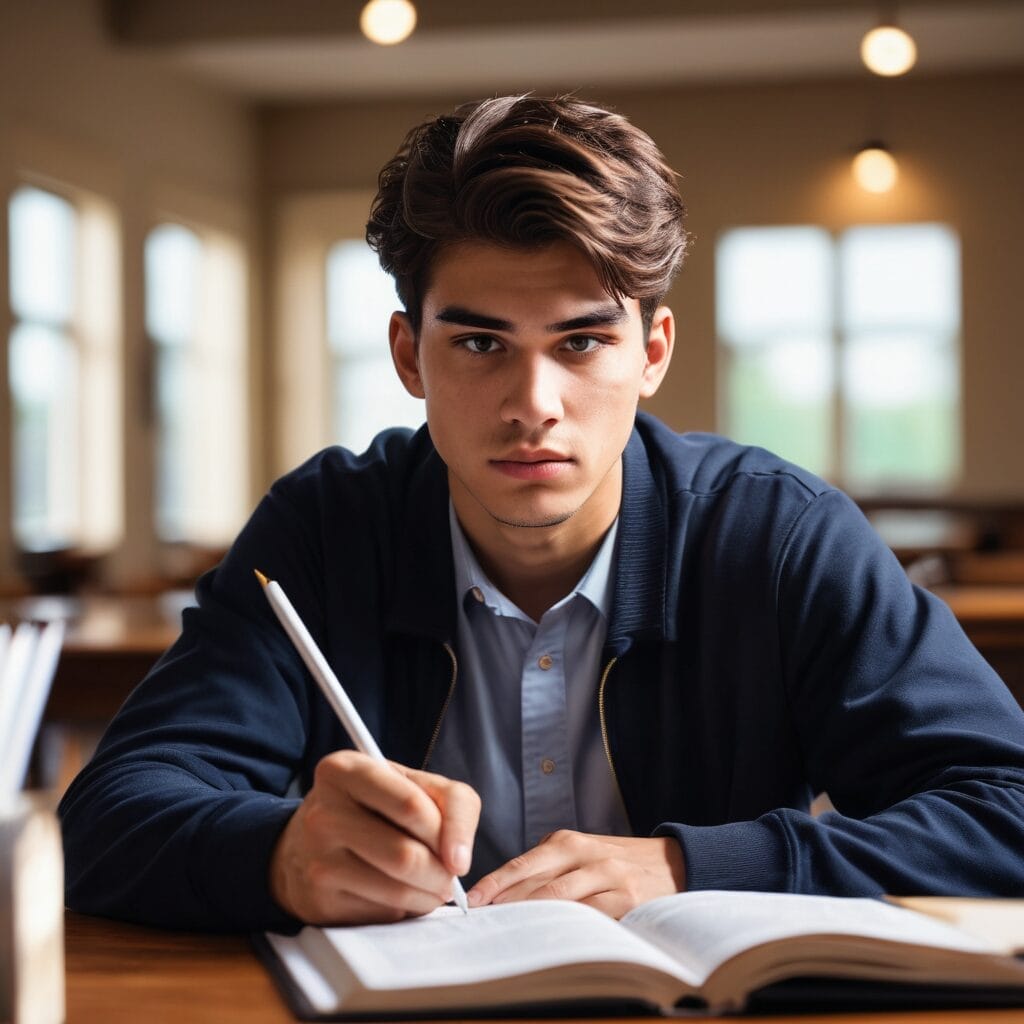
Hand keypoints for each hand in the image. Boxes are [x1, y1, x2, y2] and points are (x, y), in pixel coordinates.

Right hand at [269, 749, 479, 924]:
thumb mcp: (408, 783)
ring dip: (428, 896)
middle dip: (441, 873)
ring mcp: (318, 860)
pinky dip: (404, 909)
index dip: (449, 833)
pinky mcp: (319, 902)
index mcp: (346, 770)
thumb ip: (450, 803)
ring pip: (397, 889)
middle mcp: (324, 813)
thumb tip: (458, 861)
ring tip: (431, 887)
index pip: (412, 805)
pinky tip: (398, 894)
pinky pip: (381, 913)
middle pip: (407, 854)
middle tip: (449, 876)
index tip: (459, 854)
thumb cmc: (370, 808)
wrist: (304, 845)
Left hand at [467, 831, 685, 918]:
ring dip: (530, 917)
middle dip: (505, 903)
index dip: (495, 884)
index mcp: (567, 842)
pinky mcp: (627, 899)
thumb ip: (548, 867)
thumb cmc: (615, 862)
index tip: (472, 902)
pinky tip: (550, 939)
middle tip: (480, 922)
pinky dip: (567, 928)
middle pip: (535, 881)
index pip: (522, 865)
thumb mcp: (581, 853)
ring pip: (559, 899)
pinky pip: (590, 917)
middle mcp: (585, 854)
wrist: (671, 862)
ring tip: (507, 932)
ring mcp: (607, 876)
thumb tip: (503, 894)